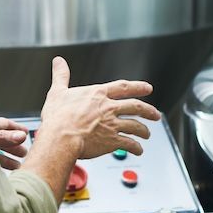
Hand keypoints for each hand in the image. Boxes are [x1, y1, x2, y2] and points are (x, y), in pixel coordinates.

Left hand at [0, 117, 28, 169]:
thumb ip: (1, 137)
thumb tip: (22, 136)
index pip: (4, 125)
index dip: (16, 128)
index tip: (26, 132)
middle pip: (1, 139)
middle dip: (14, 145)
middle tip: (24, 153)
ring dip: (7, 158)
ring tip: (17, 166)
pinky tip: (1, 172)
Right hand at [37, 57, 160, 158]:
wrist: (60, 137)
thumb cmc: (57, 117)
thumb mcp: (57, 91)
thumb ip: (61, 75)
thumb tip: (58, 61)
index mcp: (98, 94)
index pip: (123, 87)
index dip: (138, 87)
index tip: (147, 88)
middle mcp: (109, 108)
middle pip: (136, 107)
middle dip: (149, 111)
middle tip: (155, 114)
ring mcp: (112, 124)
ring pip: (135, 126)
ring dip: (144, 131)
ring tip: (147, 134)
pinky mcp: (112, 141)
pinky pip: (129, 144)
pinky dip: (136, 147)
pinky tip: (138, 150)